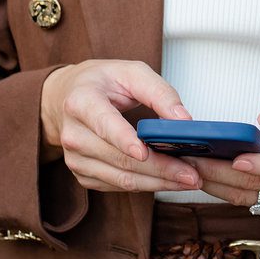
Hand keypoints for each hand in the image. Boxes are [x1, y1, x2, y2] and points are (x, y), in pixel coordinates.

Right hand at [40, 60, 202, 193]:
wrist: (68, 96)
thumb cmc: (102, 82)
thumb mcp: (131, 72)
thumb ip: (159, 92)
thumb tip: (183, 120)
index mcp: (81, 102)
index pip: (104, 124)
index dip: (124, 140)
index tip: (145, 153)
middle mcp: (74, 134)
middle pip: (120, 158)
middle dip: (160, 169)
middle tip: (192, 174)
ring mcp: (75, 158)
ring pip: (121, 178)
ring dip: (158, 182)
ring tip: (188, 180)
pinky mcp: (83, 174)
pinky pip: (118, 186)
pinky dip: (146, 185)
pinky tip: (168, 180)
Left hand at [193, 81, 259, 218]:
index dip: (258, 164)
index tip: (235, 158)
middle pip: (256, 182)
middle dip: (216, 171)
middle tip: (187, 157)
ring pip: (249, 197)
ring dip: (215, 185)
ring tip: (188, 167)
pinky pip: (253, 203)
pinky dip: (228, 192)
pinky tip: (209, 177)